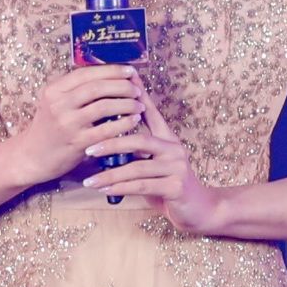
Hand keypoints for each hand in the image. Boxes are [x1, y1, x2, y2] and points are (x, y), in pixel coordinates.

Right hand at [9, 60, 152, 186]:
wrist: (31, 157)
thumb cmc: (49, 128)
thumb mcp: (54, 103)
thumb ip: (75, 90)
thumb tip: (109, 75)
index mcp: (54, 89)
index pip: (87, 73)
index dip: (112, 70)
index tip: (129, 70)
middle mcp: (59, 104)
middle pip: (97, 87)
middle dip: (122, 86)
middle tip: (137, 89)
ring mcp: (67, 123)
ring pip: (104, 106)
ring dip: (126, 104)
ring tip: (139, 105)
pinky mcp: (76, 142)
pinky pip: (106, 130)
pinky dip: (123, 124)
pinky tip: (133, 121)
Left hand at [92, 96, 229, 231]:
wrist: (198, 209)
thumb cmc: (168, 185)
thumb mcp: (151, 165)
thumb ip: (135, 152)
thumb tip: (104, 142)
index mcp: (167, 139)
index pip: (150, 112)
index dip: (137, 94)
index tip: (122, 78)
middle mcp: (173, 148)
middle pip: (139, 139)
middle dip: (110, 144)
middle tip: (88, 149)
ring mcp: (176, 167)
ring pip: (137, 167)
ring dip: (110, 174)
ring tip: (90, 181)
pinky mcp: (176, 186)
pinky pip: (142, 186)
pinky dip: (120, 188)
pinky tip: (105, 190)